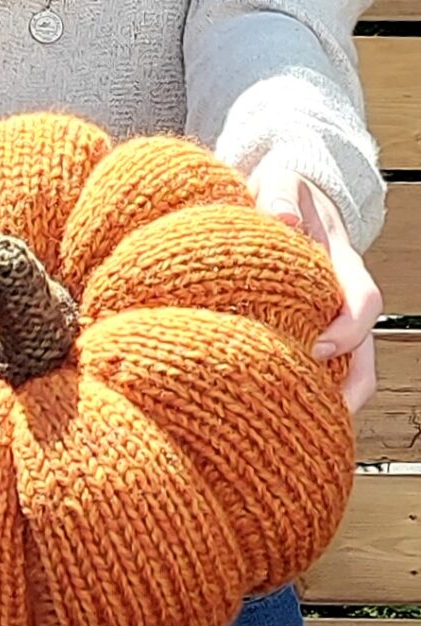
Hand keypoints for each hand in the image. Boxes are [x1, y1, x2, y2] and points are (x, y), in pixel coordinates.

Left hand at [249, 168, 382, 413]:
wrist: (280, 197)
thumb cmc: (279, 194)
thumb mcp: (280, 183)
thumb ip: (280, 197)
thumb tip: (280, 221)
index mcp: (340, 266)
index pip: (362, 303)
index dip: (348, 329)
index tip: (317, 347)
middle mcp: (338, 299)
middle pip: (363, 355)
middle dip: (348, 389)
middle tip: (315, 419)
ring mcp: (323, 318)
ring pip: (343, 370)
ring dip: (326, 401)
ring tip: (295, 434)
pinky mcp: (301, 328)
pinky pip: (313, 368)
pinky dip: (302, 392)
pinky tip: (272, 412)